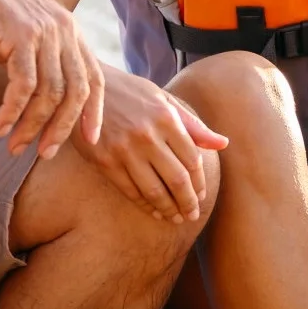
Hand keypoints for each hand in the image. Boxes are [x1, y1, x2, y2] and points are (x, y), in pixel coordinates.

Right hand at [0, 0, 103, 158]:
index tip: (90, 142)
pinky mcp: (21, 36)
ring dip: (31, 126)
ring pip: (49, 93)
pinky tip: (0, 126)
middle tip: (44, 154)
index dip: (94, 113)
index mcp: (71, 32)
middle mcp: (65, 30)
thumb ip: (44, 63)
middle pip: (76, 92)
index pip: (94, 79)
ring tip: (14, 145)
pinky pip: (24, 85)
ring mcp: (45, 32)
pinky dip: (13, 111)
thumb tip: (50, 105)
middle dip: (61, 129)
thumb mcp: (26, 38)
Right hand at [75, 67, 229, 223]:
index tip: (201, 195)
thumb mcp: (163, 100)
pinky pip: (130, 190)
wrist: (85, 90)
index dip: (199, 182)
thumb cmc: (130, 93)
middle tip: (192, 215)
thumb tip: (223, 143)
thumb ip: (193, 125)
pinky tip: (154, 211)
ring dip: (169, 208)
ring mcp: (125, 150)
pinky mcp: (106, 162)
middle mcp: (147, 135)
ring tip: (176, 218)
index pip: (192, 159)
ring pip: (154, 190)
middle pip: (177, 179)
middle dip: (188, 202)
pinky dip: (145, 205)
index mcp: (166, 118)